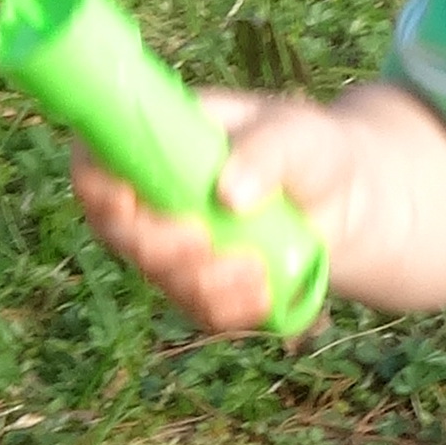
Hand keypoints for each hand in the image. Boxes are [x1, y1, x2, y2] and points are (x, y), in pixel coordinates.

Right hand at [70, 89, 359, 336]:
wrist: (349, 199)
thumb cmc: (312, 149)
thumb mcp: (297, 135)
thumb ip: (264, 153)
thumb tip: (227, 195)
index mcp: (159, 140)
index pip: (96, 163)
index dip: (97, 187)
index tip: (128, 203)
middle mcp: (154, 193)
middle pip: (117, 231)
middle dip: (158, 248)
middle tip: (205, 244)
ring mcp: (175, 241)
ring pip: (157, 276)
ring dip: (201, 283)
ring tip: (256, 269)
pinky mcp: (202, 281)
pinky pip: (196, 308)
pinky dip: (227, 309)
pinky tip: (262, 295)